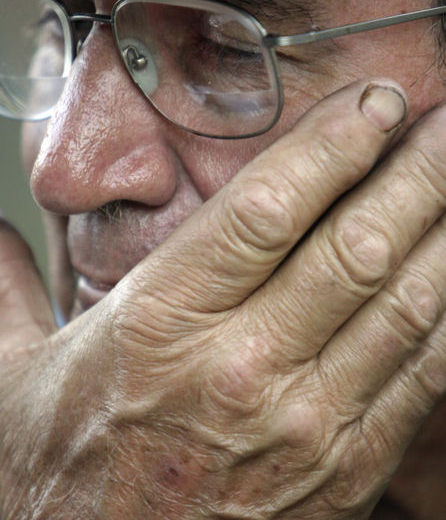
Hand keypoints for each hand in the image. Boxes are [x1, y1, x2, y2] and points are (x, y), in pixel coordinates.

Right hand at [1, 79, 445, 518]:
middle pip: (355, 246)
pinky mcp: (346, 473)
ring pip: (405, 305)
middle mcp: (243, 372)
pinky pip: (420, 376)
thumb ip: (5, 286)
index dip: (332, 145)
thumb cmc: (59, 483)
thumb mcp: (11, 375)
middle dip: (415, 170)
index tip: (374, 101)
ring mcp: (307, 429)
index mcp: (160, 328)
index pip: (267, 209)